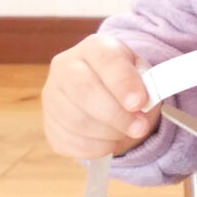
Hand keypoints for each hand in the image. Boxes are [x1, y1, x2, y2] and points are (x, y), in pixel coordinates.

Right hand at [42, 33, 158, 158]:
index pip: (105, 60)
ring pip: (77, 121)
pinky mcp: (49, 124)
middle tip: (140, 128)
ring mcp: (52, 96)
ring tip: (126, 132)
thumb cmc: (128, 83)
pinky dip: (97, 148)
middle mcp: (66, 67)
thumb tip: (141, 104)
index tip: (139, 103)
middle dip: (117, 115)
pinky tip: (110, 141)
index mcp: (95, 48)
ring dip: (109, 134)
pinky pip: (71, 142)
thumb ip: (147, 85)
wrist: (109, 95)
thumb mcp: (144, 75)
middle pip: (84, 92)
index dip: (123, 83)